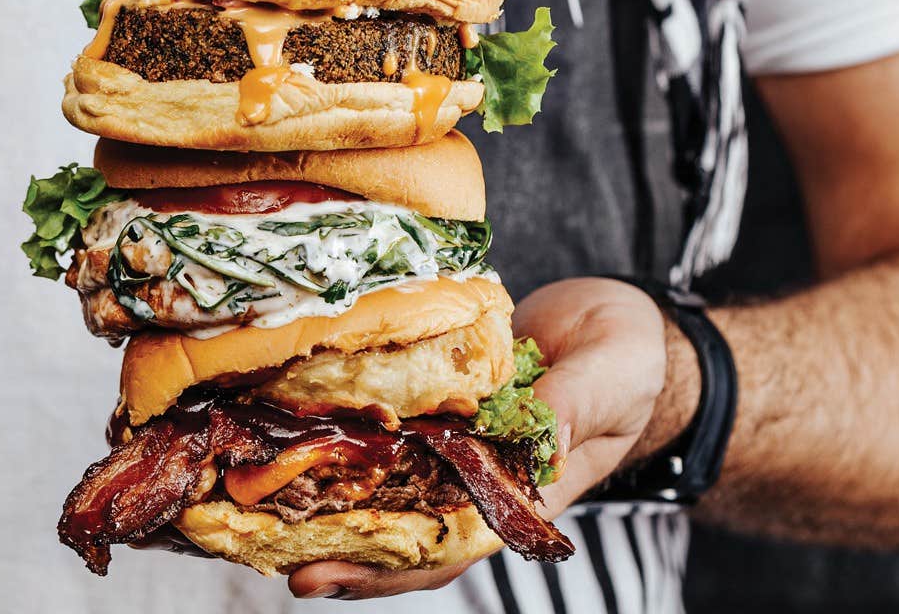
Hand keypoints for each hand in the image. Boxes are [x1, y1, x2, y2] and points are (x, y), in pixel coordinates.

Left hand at [288, 277, 668, 599]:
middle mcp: (480, 473)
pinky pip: (394, 425)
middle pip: (406, 528)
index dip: (392, 568)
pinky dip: (354, 437)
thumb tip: (537, 432)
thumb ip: (578, 404)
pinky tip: (306, 437)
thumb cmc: (631, 359)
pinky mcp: (443, 399)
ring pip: (391, 482)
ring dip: (335, 500)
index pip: (452, 543)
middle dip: (344, 551)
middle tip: (275, 560)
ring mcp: (458, 438)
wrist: (619, 322)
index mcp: (524, 489)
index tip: (331, 575)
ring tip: (267, 513)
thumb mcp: (615, 375)